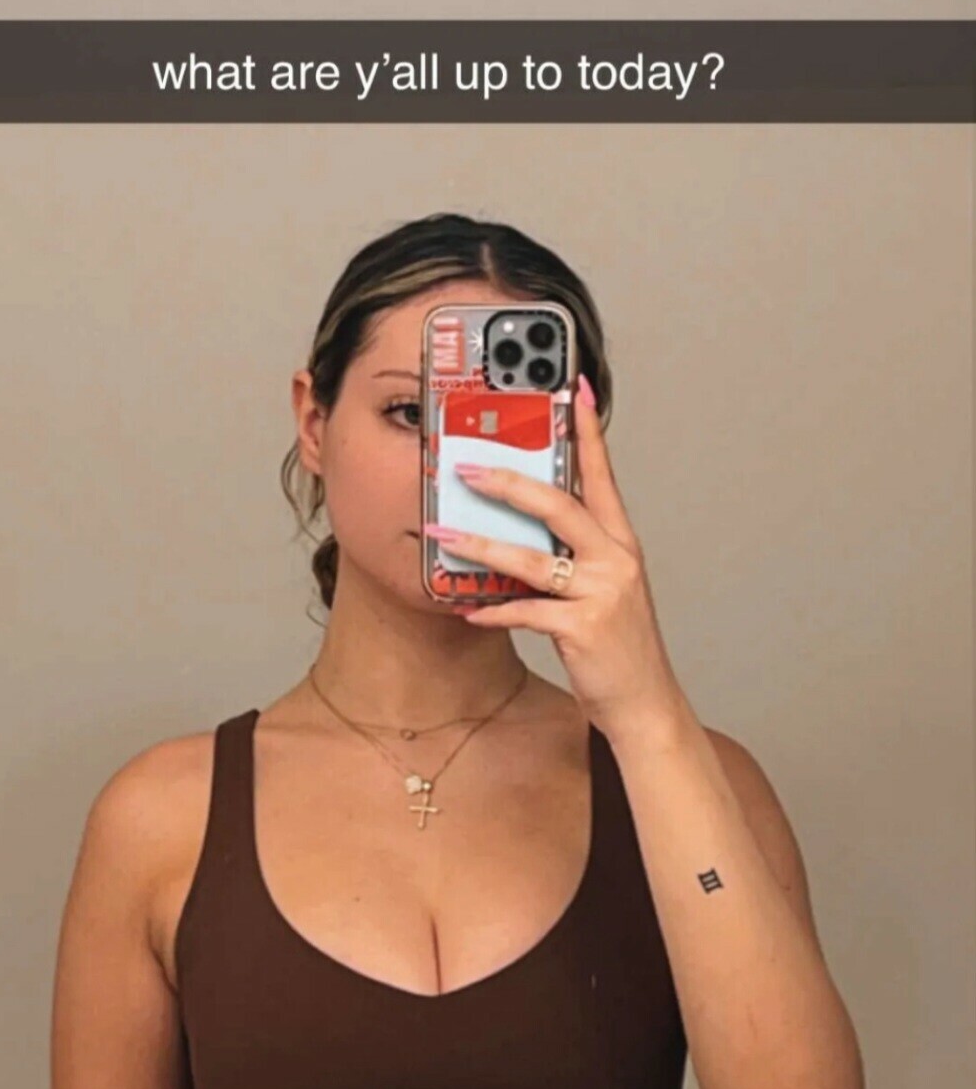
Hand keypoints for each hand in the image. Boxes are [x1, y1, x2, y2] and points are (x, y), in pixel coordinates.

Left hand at [427, 374, 687, 739]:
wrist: (644, 701)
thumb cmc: (617, 644)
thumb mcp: (603, 588)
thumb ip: (572, 554)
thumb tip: (521, 528)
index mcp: (621, 542)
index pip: (601, 474)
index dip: (586, 430)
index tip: (572, 387)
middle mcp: (616, 559)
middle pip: (559, 505)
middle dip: (509, 482)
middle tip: (467, 468)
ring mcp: (602, 592)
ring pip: (533, 558)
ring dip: (482, 545)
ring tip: (444, 534)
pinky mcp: (583, 628)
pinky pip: (526, 610)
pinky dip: (494, 609)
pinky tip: (467, 609)